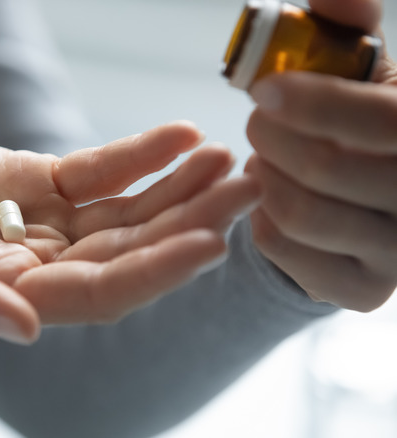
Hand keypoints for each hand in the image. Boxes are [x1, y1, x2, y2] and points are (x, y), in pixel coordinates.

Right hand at [0, 122, 258, 342]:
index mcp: (2, 298)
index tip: (208, 242)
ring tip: (226, 159)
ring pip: (121, 213)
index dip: (151, 271)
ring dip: (175, 187)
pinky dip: (134, 156)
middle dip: (187, 223)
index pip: (94, 294)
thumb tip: (19, 331)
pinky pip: (92, 173)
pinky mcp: (28, 183)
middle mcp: (31, 267)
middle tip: (248, 189)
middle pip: (125, 251)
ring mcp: (35, 224)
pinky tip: (178, 136)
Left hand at [245, 0, 396, 310]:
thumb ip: (348, 27)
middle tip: (255, 123)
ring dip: (264, 178)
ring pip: (300, 213)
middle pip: (328, 169)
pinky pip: (285, 250)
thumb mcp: (360, 71)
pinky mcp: (363, 290)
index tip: (264, 89)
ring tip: (265, 159)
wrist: (363, 202)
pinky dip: (260, 219)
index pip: (385, 121)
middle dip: (271, 138)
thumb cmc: (358, 123)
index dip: (316, 102)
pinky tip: (270, 200)